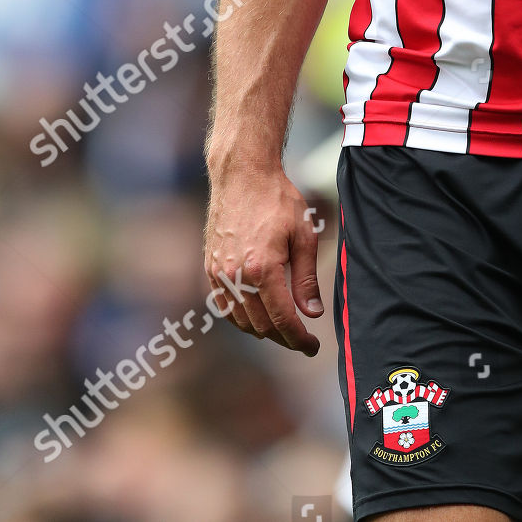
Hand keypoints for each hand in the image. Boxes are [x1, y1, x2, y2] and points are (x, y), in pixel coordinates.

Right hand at [204, 164, 323, 355]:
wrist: (242, 174)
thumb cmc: (277, 199)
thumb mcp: (303, 235)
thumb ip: (306, 279)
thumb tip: (312, 313)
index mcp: (262, 269)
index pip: (282, 320)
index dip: (299, 339)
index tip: (312, 347)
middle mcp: (236, 276)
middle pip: (260, 326)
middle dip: (283, 338)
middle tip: (302, 340)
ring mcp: (219, 273)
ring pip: (240, 321)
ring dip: (262, 331)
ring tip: (283, 328)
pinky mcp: (209, 267)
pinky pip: (224, 306)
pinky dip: (241, 317)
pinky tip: (257, 314)